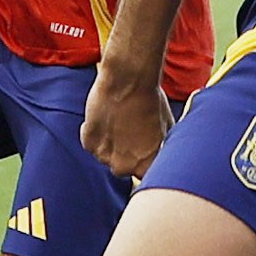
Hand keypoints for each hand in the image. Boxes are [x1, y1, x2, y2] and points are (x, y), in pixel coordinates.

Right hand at [82, 64, 171, 178]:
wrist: (128, 78)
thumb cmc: (151, 98)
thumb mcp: (167, 126)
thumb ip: (163, 147)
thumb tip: (166, 155)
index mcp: (147, 166)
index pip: (147, 177)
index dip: (147, 163)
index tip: (146, 150)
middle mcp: (124, 167)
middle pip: (124, 168)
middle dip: (127, 154)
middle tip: (131, 131)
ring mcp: (104, 156)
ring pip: (106, 156)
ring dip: (111, 144)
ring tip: (119, 120)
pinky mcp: (89, 143)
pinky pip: (92, 144)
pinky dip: (97, 134)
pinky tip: (107, 117)